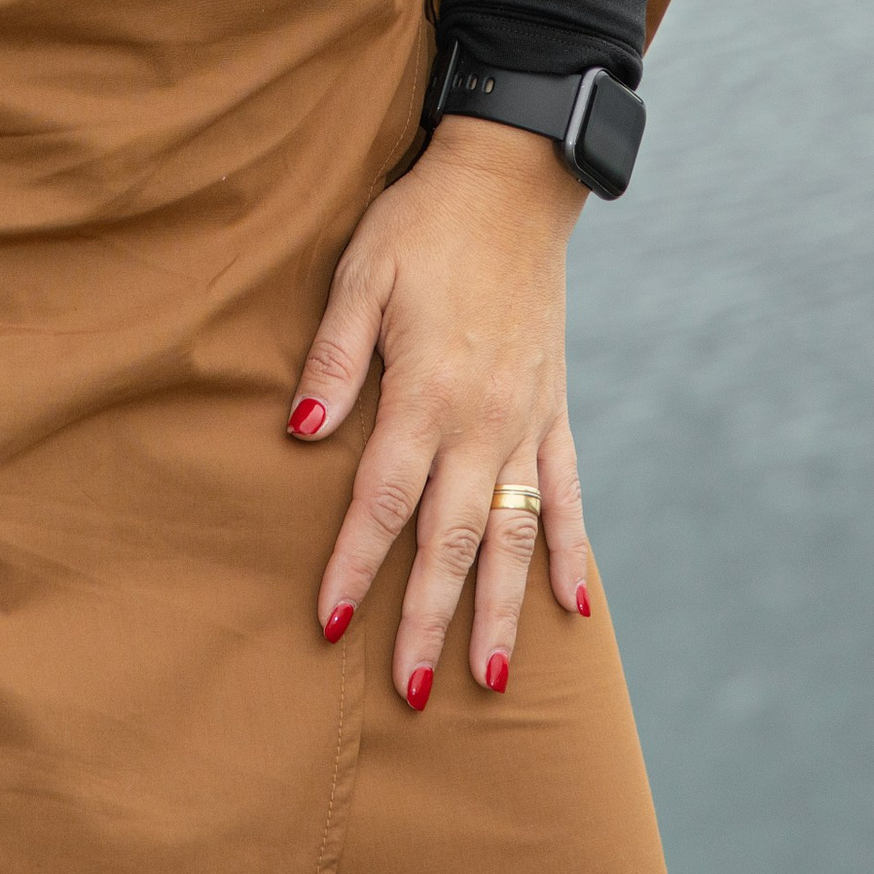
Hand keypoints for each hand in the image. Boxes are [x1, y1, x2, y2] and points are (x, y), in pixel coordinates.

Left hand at [286, 117, 591, 706]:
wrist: (513, 178)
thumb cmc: (423, 221)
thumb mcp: (363, 270)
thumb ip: (335, 356)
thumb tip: (300, 431)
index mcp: (428, 391)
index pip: (382, 500)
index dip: (355, 565)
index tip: (333, 625)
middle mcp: (483, 420)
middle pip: (451, 541)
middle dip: (426, 620)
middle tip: (407, 695)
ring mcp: (526, 420)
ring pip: (514, 538)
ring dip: (500, 612)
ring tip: (486, 682)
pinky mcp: (554, 408)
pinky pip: (568, 496)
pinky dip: (569, 553)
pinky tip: (573, 609)